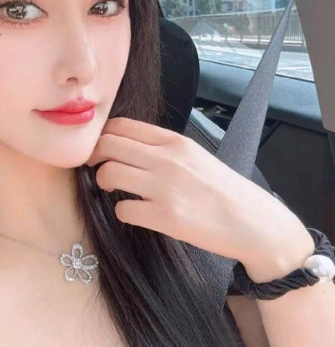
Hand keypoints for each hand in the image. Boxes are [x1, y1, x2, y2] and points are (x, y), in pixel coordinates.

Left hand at [85, 117, 310, 268]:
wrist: (251, 220)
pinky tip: (135, 213)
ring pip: (109, 174)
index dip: (102, 137)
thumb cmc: (222, 189)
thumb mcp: (195, 155)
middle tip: (98, 169)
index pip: (121, 126)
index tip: (101, 149)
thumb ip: (162, 148)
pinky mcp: (164, 216)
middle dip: (95, 157)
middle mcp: (166, 159)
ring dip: (105, 183)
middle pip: (108, 145)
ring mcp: (164, 187)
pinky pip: (123, 210)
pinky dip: (123, 212)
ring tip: (115, 190)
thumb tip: (126, 147)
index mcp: (174, 141)